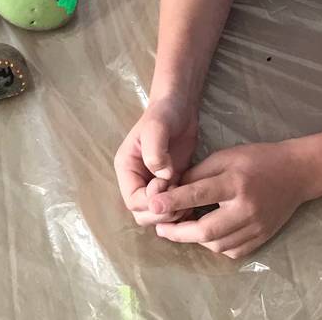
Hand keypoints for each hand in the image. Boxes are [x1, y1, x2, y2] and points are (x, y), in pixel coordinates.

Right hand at [113, 97, 198, 225]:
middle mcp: (137, 180)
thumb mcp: (156, 128)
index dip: (151, 200)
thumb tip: (161, 176)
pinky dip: (182, 210)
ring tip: (188, 196)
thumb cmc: (164, 114)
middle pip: (142, 213)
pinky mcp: (170, 185)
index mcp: (127, 168)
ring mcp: (153, 184)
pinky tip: (194, 199)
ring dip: (173, 213)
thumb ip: (155, 151)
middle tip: (180, 195)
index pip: (133, 200)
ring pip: (157, 215)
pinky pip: (172, 208)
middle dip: (161, 212)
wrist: (180, 106)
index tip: (166, 182)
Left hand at [150, 141, 312, 258]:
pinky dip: (216, 246)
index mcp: (235, 182)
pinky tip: (209, 235)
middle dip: (179, 232)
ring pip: (217, 245)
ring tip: (183, 229)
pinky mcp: (262, 238)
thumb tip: (172, 191)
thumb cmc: (257, 159)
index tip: (153, 207)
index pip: (198, 195)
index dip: (173, 202)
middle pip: (206, 231)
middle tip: (161, 229)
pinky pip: (233, 251)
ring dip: (196, 240)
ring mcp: (256, 227)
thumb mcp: (225, 156)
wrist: (297, 173)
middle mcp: (246, 209)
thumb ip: (198, 174)